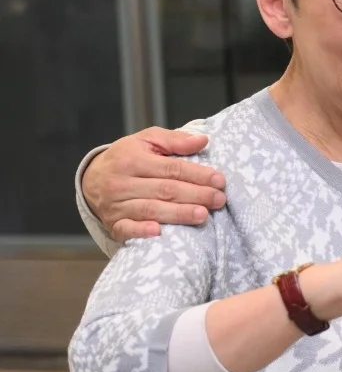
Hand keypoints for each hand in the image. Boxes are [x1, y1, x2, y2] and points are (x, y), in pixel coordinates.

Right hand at [82, 129, 227, 241]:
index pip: (171, 168)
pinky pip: (127, 229)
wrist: (91, 178)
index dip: (197, 175)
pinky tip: (159, 232)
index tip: (219, 180)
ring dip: (178, 214)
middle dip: (195, 195)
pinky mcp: (113, 223)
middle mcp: (122, 182)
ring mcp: (116, 204)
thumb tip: (202, 140)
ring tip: (202, 215)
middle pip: (164, 190)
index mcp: (132, 159)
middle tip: (219, 200)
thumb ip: (174, 140)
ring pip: (151, 210)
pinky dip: (142, 231)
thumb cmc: (127, 157)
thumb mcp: (147, 140)